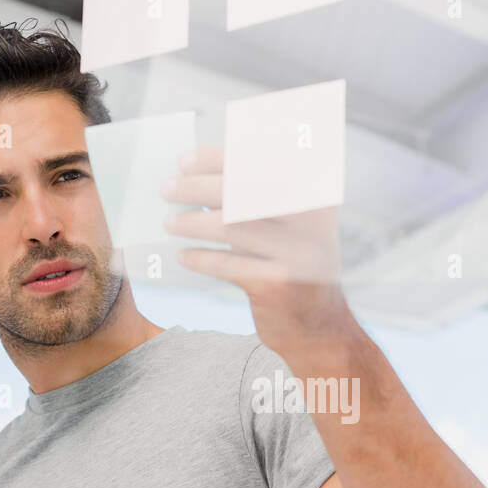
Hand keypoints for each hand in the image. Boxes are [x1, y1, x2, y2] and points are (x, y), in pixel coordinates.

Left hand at [160, 147, 357, 359]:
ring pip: (230, 226)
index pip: (259, 164)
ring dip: (191, 222)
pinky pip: (227, 264)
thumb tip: (200, 176)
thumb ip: (258, 202)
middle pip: (241, 191)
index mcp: (315, 197)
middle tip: (168, 189)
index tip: (185, 161)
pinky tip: (184, 256)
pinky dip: (200, 258)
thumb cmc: (293, 269)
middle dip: (197, 187)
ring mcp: (296, 255)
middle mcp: (311, 222)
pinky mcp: (278, 286)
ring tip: (169, 223)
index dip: (217, 158)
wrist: (319, 329)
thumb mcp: (290, 230)